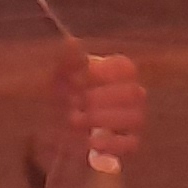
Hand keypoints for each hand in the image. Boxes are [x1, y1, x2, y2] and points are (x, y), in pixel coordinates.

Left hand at [38, 47, 145, 184]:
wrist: (50, 137)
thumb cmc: (58, 100)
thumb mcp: (56, 80)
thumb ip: (66, 62)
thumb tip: (72, 42)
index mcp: (112, 73)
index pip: (125, 68)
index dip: (105, 73)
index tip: (78, 80)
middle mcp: (128, 95)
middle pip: (134, 92)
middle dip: (101, 99)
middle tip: (72, 104)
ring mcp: (130, 120)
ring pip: (136, 118)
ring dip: (103, 120)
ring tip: (75, 122)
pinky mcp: (126, 145)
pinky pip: (132, 144)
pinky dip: (111, 145)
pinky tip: (90, 144)